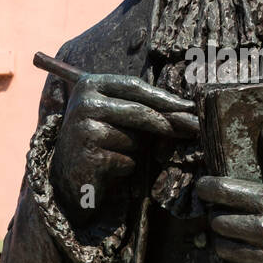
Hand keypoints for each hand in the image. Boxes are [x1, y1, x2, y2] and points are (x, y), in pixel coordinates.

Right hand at [51, 73, 197, 224]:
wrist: (68, 178)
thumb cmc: (100, 143)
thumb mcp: (117, 118)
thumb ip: (142, 109)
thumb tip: (187, 110)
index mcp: (89, 84)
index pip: (135, 86)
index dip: (165, 97)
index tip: (190, 106)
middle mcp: (84, 101)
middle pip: (140, 111)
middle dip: (169, 123)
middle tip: (194, 129)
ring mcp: (83, 127)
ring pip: (134, 139)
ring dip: (136, 151)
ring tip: (117, 154)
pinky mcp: (88, 153)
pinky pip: (127, 160)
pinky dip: (126, 167)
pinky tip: (109, 168)